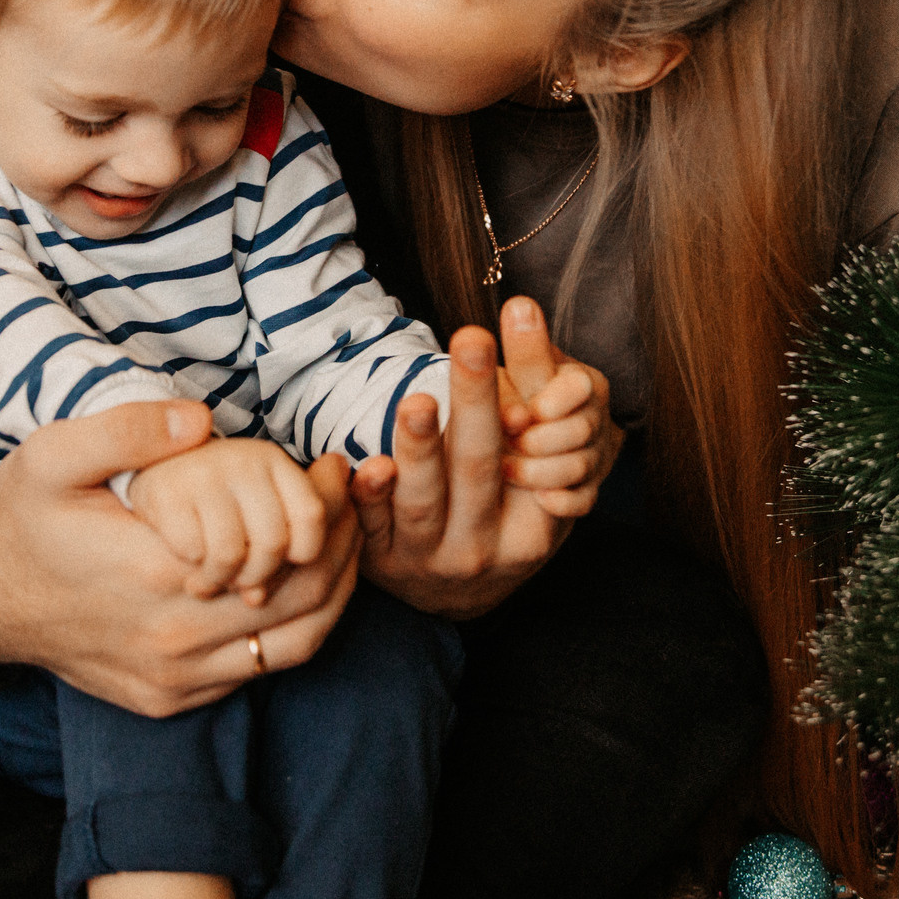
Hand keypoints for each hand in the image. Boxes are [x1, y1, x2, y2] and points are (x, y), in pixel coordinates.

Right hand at [0, 401, 360, 716]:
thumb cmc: (24, 520)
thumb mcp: (52, 456)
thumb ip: (126, 431)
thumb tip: (202, 423)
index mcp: (155, 574)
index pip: (280, 548)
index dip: (323, 506)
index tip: (332, 468)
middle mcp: (173, 639)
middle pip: (301, 598)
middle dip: (343, 543)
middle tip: (351, 495)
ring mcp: (174, 680)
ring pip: (293, 645)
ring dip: (332, 592)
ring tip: (342, 537)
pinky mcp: (170, 701)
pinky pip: (256, 672)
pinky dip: (294, 631)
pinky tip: (298, 582)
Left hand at [352, 297, 610, 620]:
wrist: (459, 592)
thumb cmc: (503, 510)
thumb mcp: (531, 462)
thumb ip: (533, 384)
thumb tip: (519, 305)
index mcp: (530, 526)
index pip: (532, 460)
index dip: (516, 406)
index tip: (502, 343)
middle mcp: (480, 545)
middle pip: (478, 467)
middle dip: (476, 401)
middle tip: (473, 340)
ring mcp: (425, 557)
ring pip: (423, 501)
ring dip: (420, 449)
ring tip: (419, 401)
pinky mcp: (378, 561)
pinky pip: (370, 527)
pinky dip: (366, 496)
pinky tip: (366, 464)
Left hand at [495, 304, 620, 507]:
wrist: (512, 447)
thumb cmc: (512, 400)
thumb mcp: (517, 375)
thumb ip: (524, 347)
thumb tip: (519, 306)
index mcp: (581, 381)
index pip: (581, 387)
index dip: (551, 402)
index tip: (517, 414)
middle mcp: (595, 417)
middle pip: (582, 430)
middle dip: (540, 439)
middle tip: (505, 442)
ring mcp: (595, 457)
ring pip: (580, 467)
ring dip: (541, 470)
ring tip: (507, 468)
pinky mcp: (587, 492)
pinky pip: (585, 501)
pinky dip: (564, 501)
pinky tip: (542, 499)